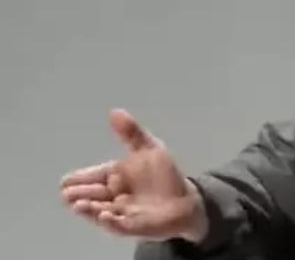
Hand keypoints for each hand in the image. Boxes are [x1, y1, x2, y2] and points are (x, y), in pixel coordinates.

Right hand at [60, 109, 208, 242]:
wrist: (185, 201)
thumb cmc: (164, 175)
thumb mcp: (150, 150)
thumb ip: (132, 133)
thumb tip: (115, 111)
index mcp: (115, 176)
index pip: (93, 176)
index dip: (80, 178)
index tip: (66, 180)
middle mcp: (114, 195)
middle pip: (92, 195)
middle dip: (79, 194)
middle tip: (66, 193)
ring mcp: (122, 212)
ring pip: (100, 211)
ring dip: (89, 209)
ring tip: (78, 204)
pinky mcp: (133, 226)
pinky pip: (119, 225)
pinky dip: (110, 222)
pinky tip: (104, 216)